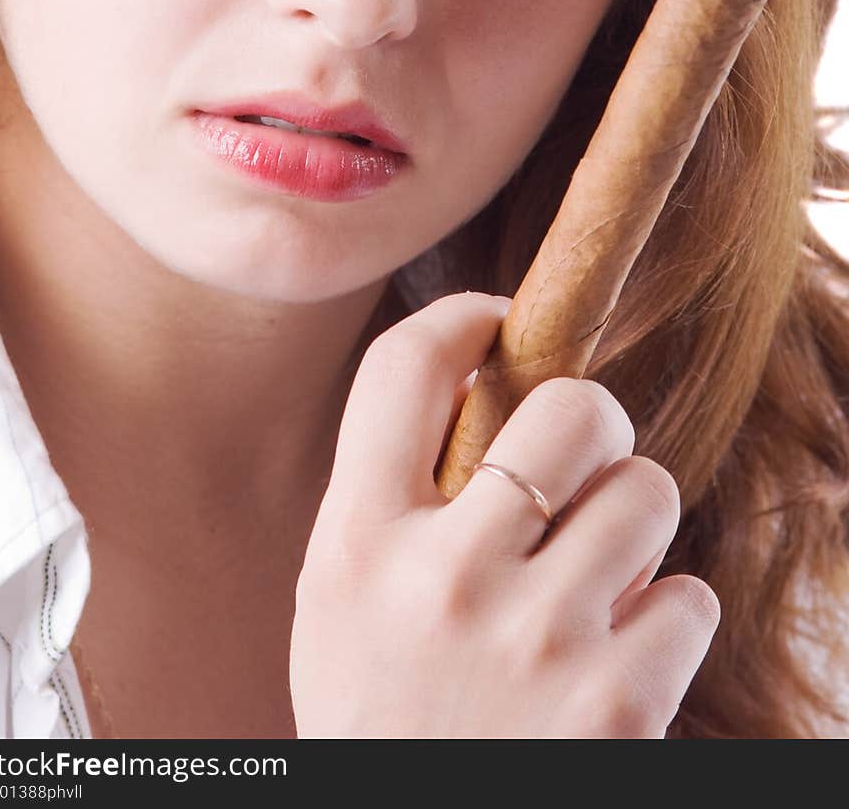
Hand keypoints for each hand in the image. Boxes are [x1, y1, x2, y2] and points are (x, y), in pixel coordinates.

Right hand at [289, 292, 719, 737]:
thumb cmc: (387, 712)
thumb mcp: (343, 601)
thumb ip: (392, 497)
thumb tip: (490, 383)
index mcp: (357, 544)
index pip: (405, 370)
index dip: (463, 319)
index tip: (495, 324)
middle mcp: (443, 581)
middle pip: (571, 408)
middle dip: (596, 421)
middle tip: (584, 462)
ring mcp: (535, 642)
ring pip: (648, 491)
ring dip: (636, 524)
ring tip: (599, 577)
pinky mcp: (616, 707)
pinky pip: (689, 596)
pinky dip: (668, 621)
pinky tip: (620, 659)